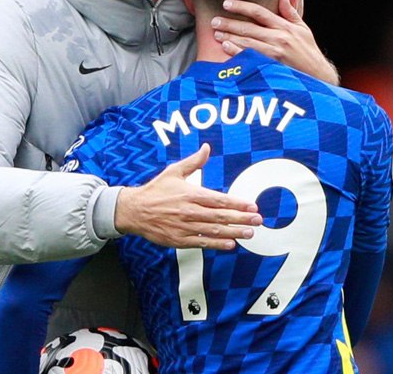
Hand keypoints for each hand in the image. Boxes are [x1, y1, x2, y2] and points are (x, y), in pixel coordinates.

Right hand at [114, 144, 262, 249]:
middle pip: (221, 216)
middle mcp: (190, 211)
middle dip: (242, 219)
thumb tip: (207, 147)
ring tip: (249, 233)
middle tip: (258, 221)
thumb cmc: (155, 190)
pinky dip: (217, 244)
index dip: (238, 204)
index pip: (219, 199)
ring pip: (214, 231)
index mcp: (190, 194)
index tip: (252, 206)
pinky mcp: (179, 239)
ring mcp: (185, 227)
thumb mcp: (173, 172)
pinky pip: (202, 243)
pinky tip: (230, 244)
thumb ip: (194, 161)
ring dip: (234, 232)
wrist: (134, 210)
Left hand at [210, 0, 339, 84]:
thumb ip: (291, 12)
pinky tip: (226, 48)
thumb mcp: (303, 28)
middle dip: (229, 23)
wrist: (317, 74)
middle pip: (249, 27)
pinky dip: (237, 52)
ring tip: (216, 34)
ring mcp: (275, 52)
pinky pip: (251, 57)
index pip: (259, 12)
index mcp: (285, 26)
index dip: (241, 6)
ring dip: (230, 37)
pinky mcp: (272, 65)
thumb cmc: (308, 50)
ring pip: (247, 42)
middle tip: (214, 21)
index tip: (226, 3)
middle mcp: (279, 37)